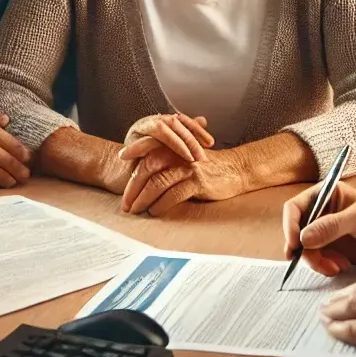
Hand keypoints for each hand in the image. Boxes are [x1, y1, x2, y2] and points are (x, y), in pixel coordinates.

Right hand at [120, 112, 213, 163]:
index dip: (197, 130)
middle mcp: (151, 121)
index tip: (211, 143)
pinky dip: (156, 152)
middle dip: (191, 139)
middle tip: (204, 155)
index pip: (183, 121)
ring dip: (179, 143)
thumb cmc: (142, 162)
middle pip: (176, 123)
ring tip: (191, 158)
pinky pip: (148, 142)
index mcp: (160, 122)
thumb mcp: (166, 151)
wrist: (114, 170)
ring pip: (164, 128)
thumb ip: (183, 135)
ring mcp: (140, 128)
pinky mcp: (132, 141)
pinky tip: (168, 161)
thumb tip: (203, 120)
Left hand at [120, 146, 244, 215]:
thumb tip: (145, 169)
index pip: (149, 147)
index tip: (119, 160)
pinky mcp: (198, 182)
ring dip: (143, 198)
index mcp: (176, 145)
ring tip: (135, 210)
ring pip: (158, 182)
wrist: (236, 169)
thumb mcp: (188, 157)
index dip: (134, 151)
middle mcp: (180, 153)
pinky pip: (173, 194)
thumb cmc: (208, 166)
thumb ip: (169, 158)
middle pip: (148, 168)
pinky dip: (161, 204)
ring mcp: (188, 167)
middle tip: (125, 203)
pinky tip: (155, 211)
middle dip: (132, 187)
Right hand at [282, 181, 355, 274]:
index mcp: (325, 195)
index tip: (294, 246)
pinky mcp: (332, 249)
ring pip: (305, 249)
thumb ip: (332, 226)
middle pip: (297, 231)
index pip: (295, 207)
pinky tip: (341, 266)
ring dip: (316, 261)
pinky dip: (324, 266)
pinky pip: (317, 260)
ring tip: (336, 266)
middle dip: (305, 250)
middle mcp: (322, 212)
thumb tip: (303, 238)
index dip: (290, 226)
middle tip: (318, 263)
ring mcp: (326, 232)